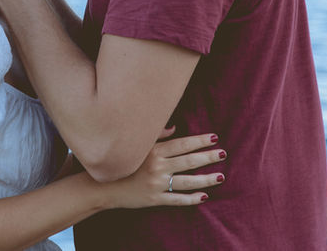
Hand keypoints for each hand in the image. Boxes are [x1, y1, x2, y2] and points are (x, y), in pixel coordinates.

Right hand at [105, 128, 225, 208]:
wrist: (103, 186)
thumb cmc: (120, 162)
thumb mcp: (135, 146)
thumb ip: (154, 135)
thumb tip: (174, 127)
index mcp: (152, 151)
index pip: (181, 144)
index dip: (198, 141)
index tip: (214, 138)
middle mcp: (156, 166)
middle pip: (188, 161)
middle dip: (208, 157)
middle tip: (223, 154)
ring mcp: (156, 184)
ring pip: (187, 181)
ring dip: (206, 179)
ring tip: (220, 176)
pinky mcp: (154, 199)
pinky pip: (177, 199)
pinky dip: (191, 199)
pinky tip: (204, 197)